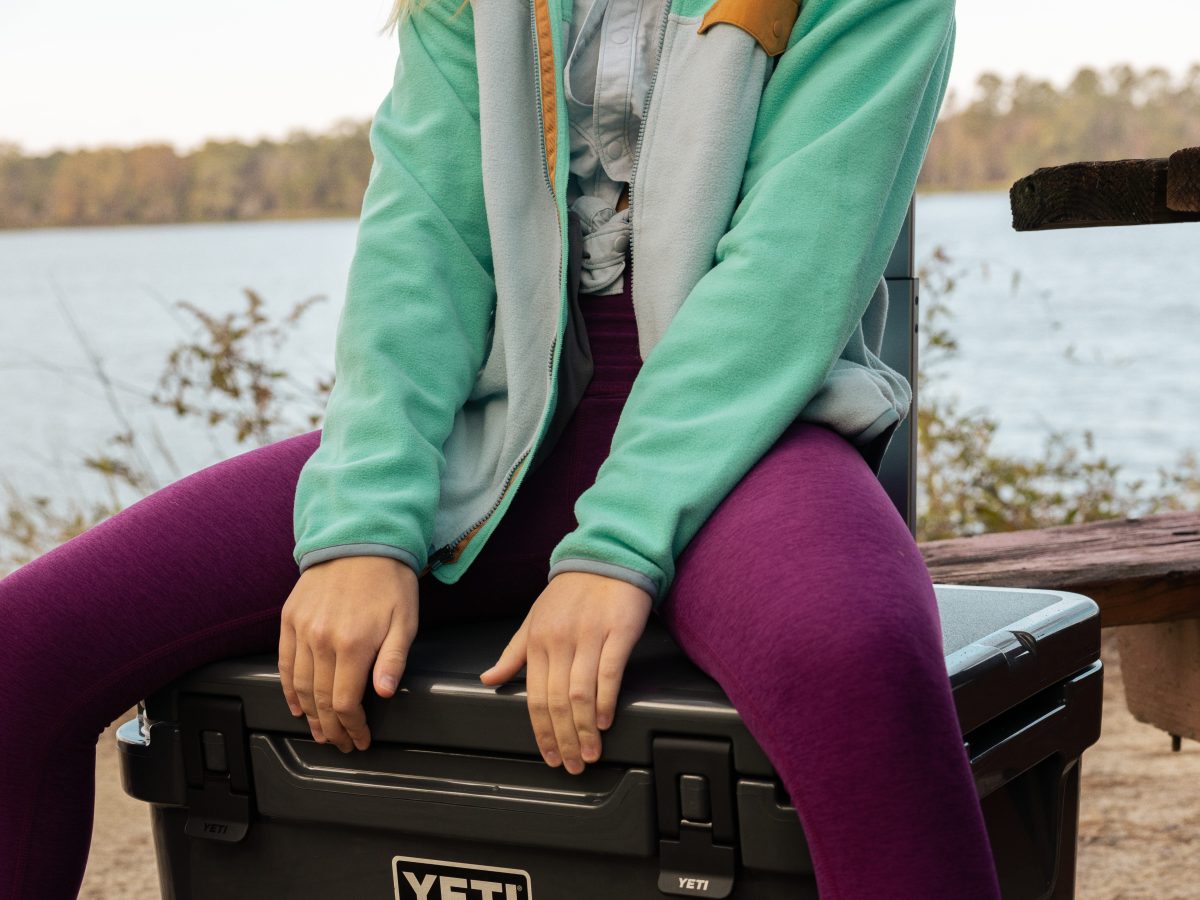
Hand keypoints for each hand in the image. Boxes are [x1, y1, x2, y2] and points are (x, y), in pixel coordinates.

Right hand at [279, 556, 419, 752]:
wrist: (360, 541)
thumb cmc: (389, 582)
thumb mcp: (405, 621)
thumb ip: (393, 660)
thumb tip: (383, 693)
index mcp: (353, 644)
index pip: (345, 703)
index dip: (352, 728)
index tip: (360, 740)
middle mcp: (321, 640)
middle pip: (319, 701)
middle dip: (331, 729)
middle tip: (340, 743)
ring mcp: (301, 630)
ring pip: (299, 687)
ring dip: (308, 716)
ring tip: (320, 732)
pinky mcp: (289, 619)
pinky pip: (283, 663)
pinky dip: (288, 690)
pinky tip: (296, 706)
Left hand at [479, 571, 651, 773]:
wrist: (606, 557)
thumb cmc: (571, 591)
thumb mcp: (534, 619)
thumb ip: (513, 653)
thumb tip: (489, 679)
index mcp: (537, 640)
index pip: (535, 697)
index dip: (542, 731)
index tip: (550, 756)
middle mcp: (559, 641)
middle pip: (557, 701)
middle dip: (564, 739)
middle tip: (573, 765)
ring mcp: (589, 636)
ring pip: (581, 692)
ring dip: (584, 729)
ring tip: (590, 753)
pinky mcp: (617, 631)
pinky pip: (608, 672)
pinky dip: (605, 701)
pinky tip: (604, 721)